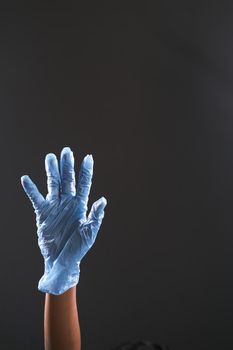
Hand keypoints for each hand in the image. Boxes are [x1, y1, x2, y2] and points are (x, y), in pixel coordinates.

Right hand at [21, 147, 106, 294]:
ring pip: (53, 184)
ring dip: (52, 171)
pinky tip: (26, 179)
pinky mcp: (43, 214)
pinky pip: (36, 198)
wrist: (62, 261)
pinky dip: (31, 189)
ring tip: (50, 157)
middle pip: (67, 179)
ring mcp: (55, 206)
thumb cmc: (78, 248)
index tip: (88, 157)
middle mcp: (68, 202)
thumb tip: (103, 199)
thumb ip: (95, 215)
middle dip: (67, 165)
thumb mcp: (89, 232)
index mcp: (81, 205)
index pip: (84, 184)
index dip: (86, 171)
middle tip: (66, 151)